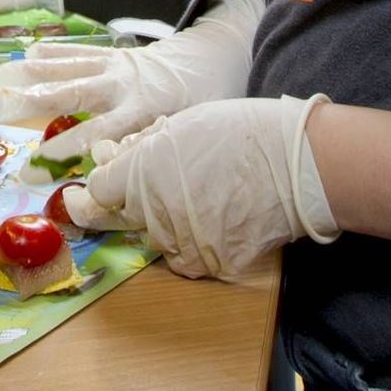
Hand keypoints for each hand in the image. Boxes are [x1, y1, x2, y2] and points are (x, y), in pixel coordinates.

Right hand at [0, 0, 264, 182]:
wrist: (212, 60)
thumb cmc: (199, 110)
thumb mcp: (186, 137)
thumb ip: (152, 154)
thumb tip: (119, 184)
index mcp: (141, 113)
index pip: (93, 134)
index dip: (61, 151)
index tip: (30, 167)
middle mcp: (121, 88)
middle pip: (68, 96)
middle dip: (27, 102)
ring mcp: (114, 67)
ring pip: (66, 70)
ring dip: (27, 74)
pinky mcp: (112, 54)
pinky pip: (78, 53)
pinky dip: (53, 53)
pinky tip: (26, 53)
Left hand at [64, 96, 340, 278]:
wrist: (300, 164)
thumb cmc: (242, 133)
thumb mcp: (182, 124)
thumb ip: (139, 148)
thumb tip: (106, 157)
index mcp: (140, 173)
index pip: (98, 190)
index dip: (95, 188)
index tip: (89, 191)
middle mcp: (152, 212)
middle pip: (127, 216)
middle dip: (138, 202)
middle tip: (172, 183)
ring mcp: (181, 243)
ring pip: (157, 240)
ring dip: (168, 223)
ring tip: (207, 195)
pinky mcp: (210, 265)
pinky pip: (186, 261)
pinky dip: (193, 248)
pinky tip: (216, 222)